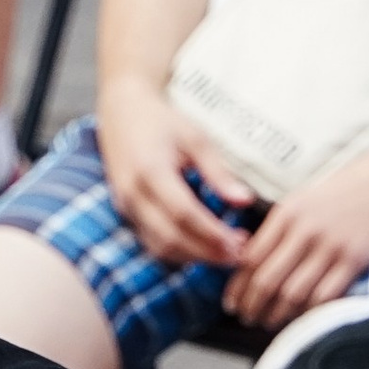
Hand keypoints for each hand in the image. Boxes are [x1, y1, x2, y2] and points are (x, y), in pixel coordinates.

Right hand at [92, 72, 256, 269]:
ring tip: (224, 255)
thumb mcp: (196, 139)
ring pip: (159, 246)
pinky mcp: (125, 212)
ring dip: (193, 257)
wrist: (122, 111)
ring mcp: (125, 206)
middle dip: (206, 253)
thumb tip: (245, 201)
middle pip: (170, 238)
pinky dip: (177, 251)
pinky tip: (201, 248)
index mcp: (150, 171)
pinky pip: (151, 241)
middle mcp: (133, 194)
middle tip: (238, 256)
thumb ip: (218, 172)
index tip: (239, 243)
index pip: (183, 214)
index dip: (212, 234)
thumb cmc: (163, 122)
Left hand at [225, 128, 368, 330]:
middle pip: (266, 279)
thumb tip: (257, 258)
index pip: (251, 257)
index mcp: (287, 212)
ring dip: (277, 314)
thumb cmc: (352, 186)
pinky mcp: (355, 259)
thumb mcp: (308, 196)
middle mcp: (304, 230)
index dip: (238, 285)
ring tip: (270, 322)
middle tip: (246, 318)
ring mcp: (330, 245)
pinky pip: (324, 295)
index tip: (231, 301)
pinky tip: (302, 318)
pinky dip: (309, 311)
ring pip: (292, 293)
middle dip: (251, 305)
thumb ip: (284, 226)